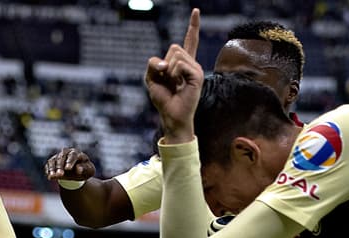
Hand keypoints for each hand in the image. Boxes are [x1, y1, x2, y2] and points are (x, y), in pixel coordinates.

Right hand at [44, 147, 96, 183]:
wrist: (77, 173)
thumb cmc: (84, 171)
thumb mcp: (89, 171)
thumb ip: (85, 169)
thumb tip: (78, 169)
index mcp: (76, 153)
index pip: (73, 155)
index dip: (70, 161)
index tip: (68, 169)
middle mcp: (66, 152)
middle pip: (61, 157)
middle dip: (60, 166)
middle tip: (60, 175)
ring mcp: (58, 156)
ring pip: (53, 160)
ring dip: (52, 169)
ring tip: (52, 177)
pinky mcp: (52, 162)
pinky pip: (48, 165)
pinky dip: (48, 170)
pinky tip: (49, 177)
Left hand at [144, 8, 202, 143]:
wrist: (171, 116)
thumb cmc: (163, 98)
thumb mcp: (151, 78)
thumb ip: (153, 64)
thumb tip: (166, 62)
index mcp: (183, 62)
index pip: (189, 40)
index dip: (193, 26)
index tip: (196, 11)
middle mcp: (192, 63)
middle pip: (174, 47)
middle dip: (164, 63)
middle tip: (169, 81)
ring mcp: (196, 68)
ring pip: (175, 55)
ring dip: (169, 70)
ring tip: (174, 84)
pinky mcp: (197, 76)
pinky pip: (179, 65)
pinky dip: (173, 74)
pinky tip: (178, 85)